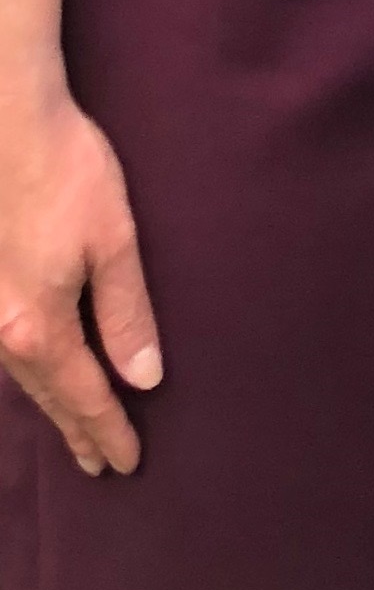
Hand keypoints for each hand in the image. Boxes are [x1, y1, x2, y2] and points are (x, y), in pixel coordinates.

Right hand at [0, 82, 161, 474]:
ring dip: (51, 403)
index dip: (107, 430)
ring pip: (23, 375)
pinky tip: (39, 370)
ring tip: (73, 425)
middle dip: (76, 428)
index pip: (82, 395)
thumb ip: (127, 313)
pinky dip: (32, 372)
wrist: (9, 124)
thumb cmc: (68, 175)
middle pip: (47, 394)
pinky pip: (9, 351)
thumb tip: (144, 378)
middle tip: (99, 465)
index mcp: (38, 326)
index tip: (128, 463)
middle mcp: (3, 328)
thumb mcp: (114, 242)